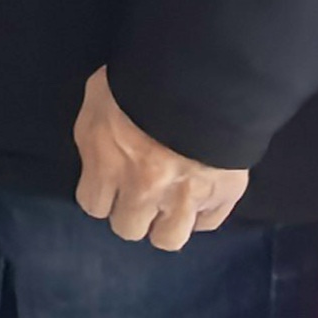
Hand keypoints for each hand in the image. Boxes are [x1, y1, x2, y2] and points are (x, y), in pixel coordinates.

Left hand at [74, 69, 247, 249]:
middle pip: (129, 229)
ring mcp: (186, 199)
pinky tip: (197, 197)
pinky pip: (208, 223)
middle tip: (140, 192)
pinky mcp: (224, 195)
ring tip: (169, 204)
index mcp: (108, 168)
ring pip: (169, 238)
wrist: (202, 78)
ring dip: (165, 223)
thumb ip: (96, 138)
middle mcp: (144, 192)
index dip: (101, 194)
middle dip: (131, 212)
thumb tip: (103, 154)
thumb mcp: (97, 100)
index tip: (110, 182)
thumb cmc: (139, 81)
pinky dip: (201, 214)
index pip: (93, 206)